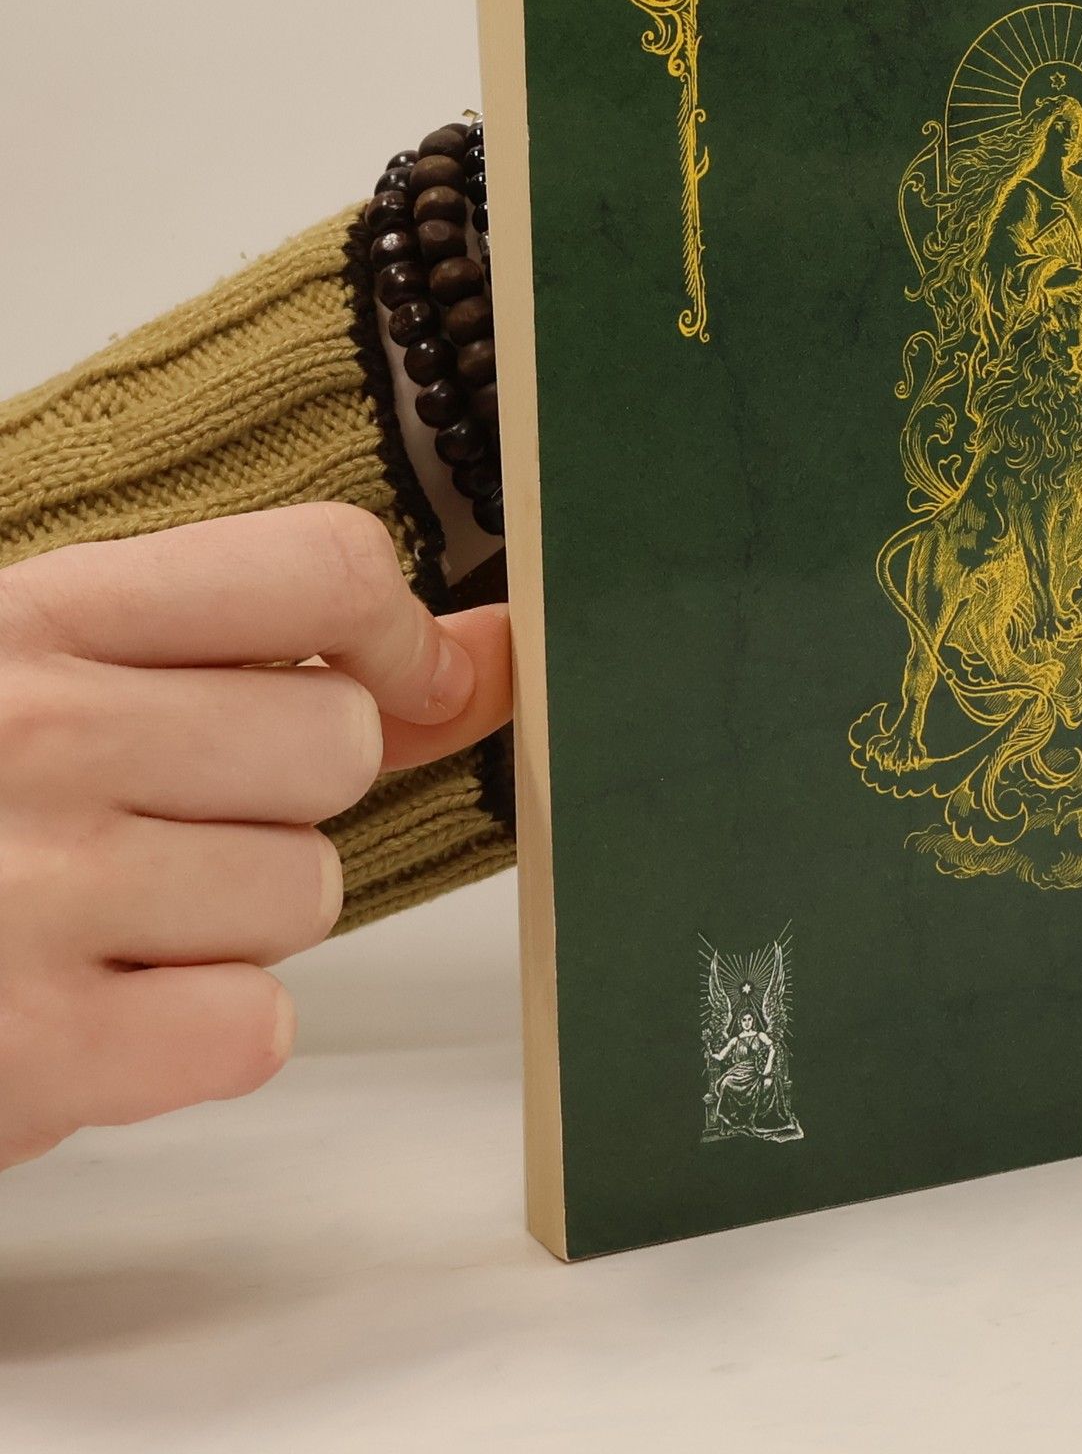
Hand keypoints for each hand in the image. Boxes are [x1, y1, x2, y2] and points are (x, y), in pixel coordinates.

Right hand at [0, 503, 511, 1168]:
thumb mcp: (58, 675)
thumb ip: (281, 653)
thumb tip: (497, 655)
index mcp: (39, 616)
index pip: (324, 566)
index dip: (390, 634)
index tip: (385, 676)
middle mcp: (33, 730)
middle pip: (342, 747)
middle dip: (281, 802)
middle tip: (156, 820)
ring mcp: (27, 892)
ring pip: (308, 893)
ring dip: (232, 925)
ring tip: (99, 917)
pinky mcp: (30, 1052)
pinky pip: (254, 1028)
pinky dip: (193, 1036)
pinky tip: (89, 1007)